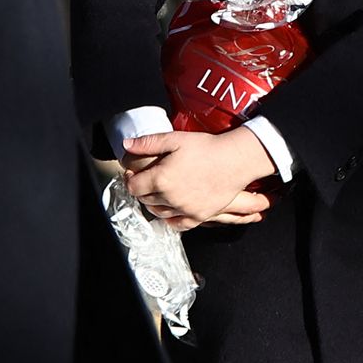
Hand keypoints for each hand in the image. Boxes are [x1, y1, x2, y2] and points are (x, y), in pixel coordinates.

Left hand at [122, 127, 277, 230]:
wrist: (235, 160)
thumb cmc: (207, 147)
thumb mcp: (175, 138)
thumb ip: (148, 143)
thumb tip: (127, 145)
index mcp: (161, 178)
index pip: (133, 186)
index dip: (130, 179)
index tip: (133, 173)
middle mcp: (170, 198)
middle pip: (145, 200)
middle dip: (142, 189)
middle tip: (147, 179)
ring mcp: (184, 210)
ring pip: (158, 213)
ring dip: (154, 203)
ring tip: (160, 191)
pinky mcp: (197, 216)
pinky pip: (177, 224)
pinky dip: (170, 218)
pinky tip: (171, 209)